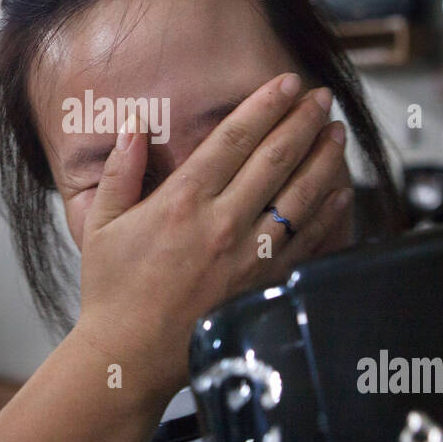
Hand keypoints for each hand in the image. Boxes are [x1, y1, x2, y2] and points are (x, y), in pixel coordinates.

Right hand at [75, 72, 354, 402]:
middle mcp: (221, 224)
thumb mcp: (101, 225)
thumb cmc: (113, 293)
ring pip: (301, 196)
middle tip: (321, 98)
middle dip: (303, 121)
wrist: (130, 358)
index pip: (234, 139)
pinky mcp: (263, 285)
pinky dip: (330, 213)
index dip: (265, 105)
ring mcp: (248, 256)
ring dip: (324, 160)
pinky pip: (308, 242)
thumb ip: (120, 170)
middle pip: (276, 159)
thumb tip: (133, 124)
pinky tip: (341, 191)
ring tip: (337, 133)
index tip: (286, 83)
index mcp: (181, 202)